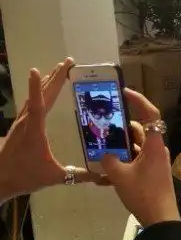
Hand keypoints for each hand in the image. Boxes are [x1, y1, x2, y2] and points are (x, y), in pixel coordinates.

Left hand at [0, 58, 103, 203]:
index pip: (39, 104)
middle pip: (41, 94)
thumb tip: (103, 177)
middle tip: (67, 62)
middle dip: (55, 77)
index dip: (39, 87)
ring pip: (34, 97)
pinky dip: (39, 93)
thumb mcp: (54, 177)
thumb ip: (78, 175)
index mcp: (34, 130)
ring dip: (47, 83)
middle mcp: (26, 122)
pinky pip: (31, 104)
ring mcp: (21, 123)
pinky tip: (43, 92)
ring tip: (58, 71)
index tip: (40, 68)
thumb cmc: (24, 176)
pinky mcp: (19, 127)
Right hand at [101, 88, 179, 226]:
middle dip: (121, 129)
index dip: (139, 100)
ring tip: (99, 151)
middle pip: (140, 131)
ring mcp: (156, 163)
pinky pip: (136, 163)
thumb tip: (103, 155)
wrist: (161, 220)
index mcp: (154, 145)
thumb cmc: (143, 194)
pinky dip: (122, 165)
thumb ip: (108, 161)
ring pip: (136, 148)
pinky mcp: (153, 175)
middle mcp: (157, 151)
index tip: (124, 93)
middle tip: (103, 125)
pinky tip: (103, 178)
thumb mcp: (120, 177)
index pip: (151, 114)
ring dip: (119, 149)